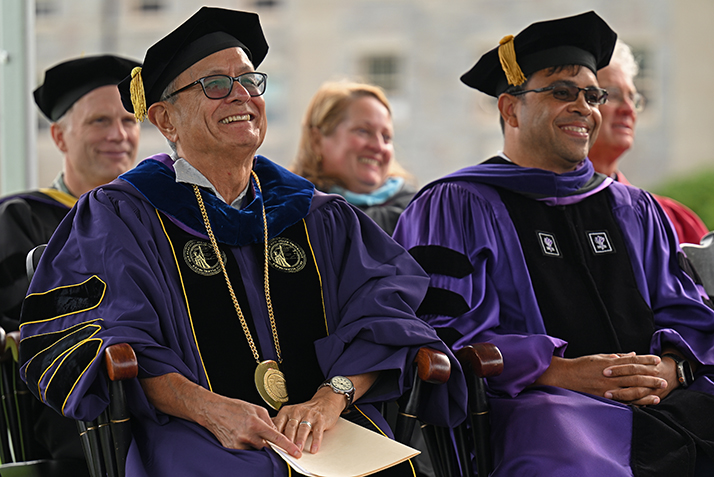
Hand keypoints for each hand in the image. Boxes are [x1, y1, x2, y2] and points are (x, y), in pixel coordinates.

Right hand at [200, 397, 302, 455]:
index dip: (287, 446)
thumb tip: (278, 433)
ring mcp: (239, 444)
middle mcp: (247, 435)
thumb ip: (270, 421)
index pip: (276, 438)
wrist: (214, 411)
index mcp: (256, 423)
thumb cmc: (235, 408)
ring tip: (246, 430)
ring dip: (255, 443)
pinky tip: (241, 434)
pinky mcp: (232, 449)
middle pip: (266, 446)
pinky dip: (247, 445)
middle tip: (260, 433)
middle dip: (267, 442)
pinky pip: (246, 451)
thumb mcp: (257, 409)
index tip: (296, 453)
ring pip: (256, 449)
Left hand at [272, 386, 344, 453]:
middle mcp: (297, 411)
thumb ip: (280, 423)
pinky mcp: (320, 419)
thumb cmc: (305, 411)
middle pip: (290, 427)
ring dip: (300, 440)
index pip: (278, 424)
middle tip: (284, 451)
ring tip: (297, 450)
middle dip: (287, 440)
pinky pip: (317, 431)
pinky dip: (315, 441)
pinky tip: (313, 449)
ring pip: (303, 428)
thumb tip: (265, 435)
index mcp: (286, 411)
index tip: (272, 446)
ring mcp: (309, 415)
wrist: (325, 402)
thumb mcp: (291, 414)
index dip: (275, 436)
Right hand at [534, 353, 667, 404]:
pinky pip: (623, 400)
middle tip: (663, 378)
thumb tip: (632, 354)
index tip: (657, 360)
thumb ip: (616, 357)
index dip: (646, 360)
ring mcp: (608, 388)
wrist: (564, 377)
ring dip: (647, 390)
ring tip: (659, 391)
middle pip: (635, 376)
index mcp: (609, 363)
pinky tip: (646, 402)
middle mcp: (610, 375)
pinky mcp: (604, 398)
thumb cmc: (581, 366)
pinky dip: (636, 401)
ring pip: (632, 389)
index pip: (632, 361)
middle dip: (651, 377)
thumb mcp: (598, 357)